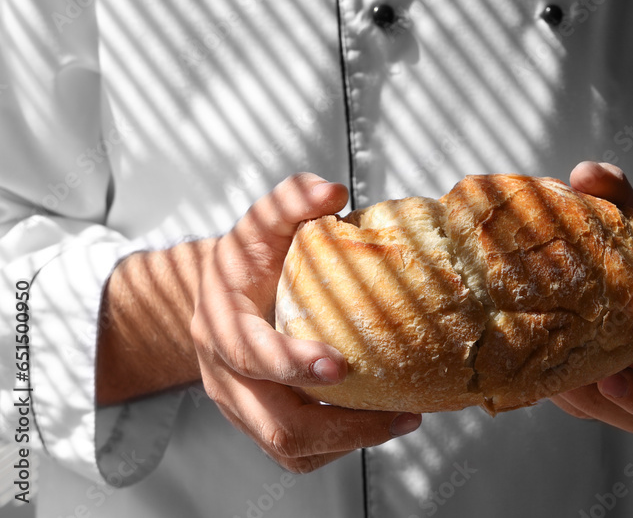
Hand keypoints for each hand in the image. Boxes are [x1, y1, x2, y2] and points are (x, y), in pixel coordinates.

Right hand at [190, 173, 421, 472]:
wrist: (217, 295)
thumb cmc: (246, 258)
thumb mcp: (261, 221)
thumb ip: (291, 199)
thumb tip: (332, 191)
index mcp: (222, 325)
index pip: (252, 355)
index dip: (293, 363)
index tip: (340, 365)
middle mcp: (225, 375)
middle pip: (278, 425)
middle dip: (342, 426)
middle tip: (402, 414)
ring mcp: (241, 406)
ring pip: (290, 447)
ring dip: (350, 442)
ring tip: (404, 420)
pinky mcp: (259, 421)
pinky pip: (297, 452)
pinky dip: (340, 446)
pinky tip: (380, 423)